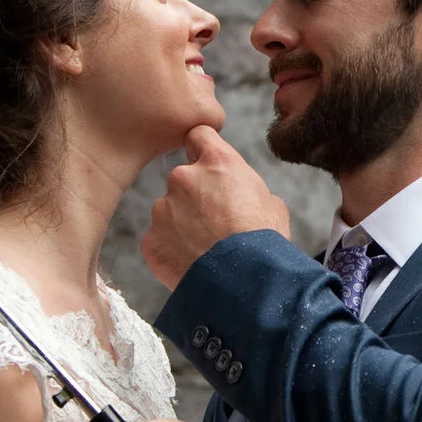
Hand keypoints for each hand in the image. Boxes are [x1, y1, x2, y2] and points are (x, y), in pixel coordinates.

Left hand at [143, 125, 292, 287]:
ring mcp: (163, 210)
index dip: (203, 148)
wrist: (246, 286)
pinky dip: (172, 249)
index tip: (207, 162)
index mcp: (217, 163)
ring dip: (183, 224)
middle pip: (183, 178)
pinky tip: (194, 263)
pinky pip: (160, 239)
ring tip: (207, 250)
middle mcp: (183, 179)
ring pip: (170, 211)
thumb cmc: (265, 243)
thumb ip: (245, 188)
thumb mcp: (271, 203)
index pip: (198, 135)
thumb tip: (241, 196)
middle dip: (195, 196)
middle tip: (215, 223)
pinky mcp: (151, 241)